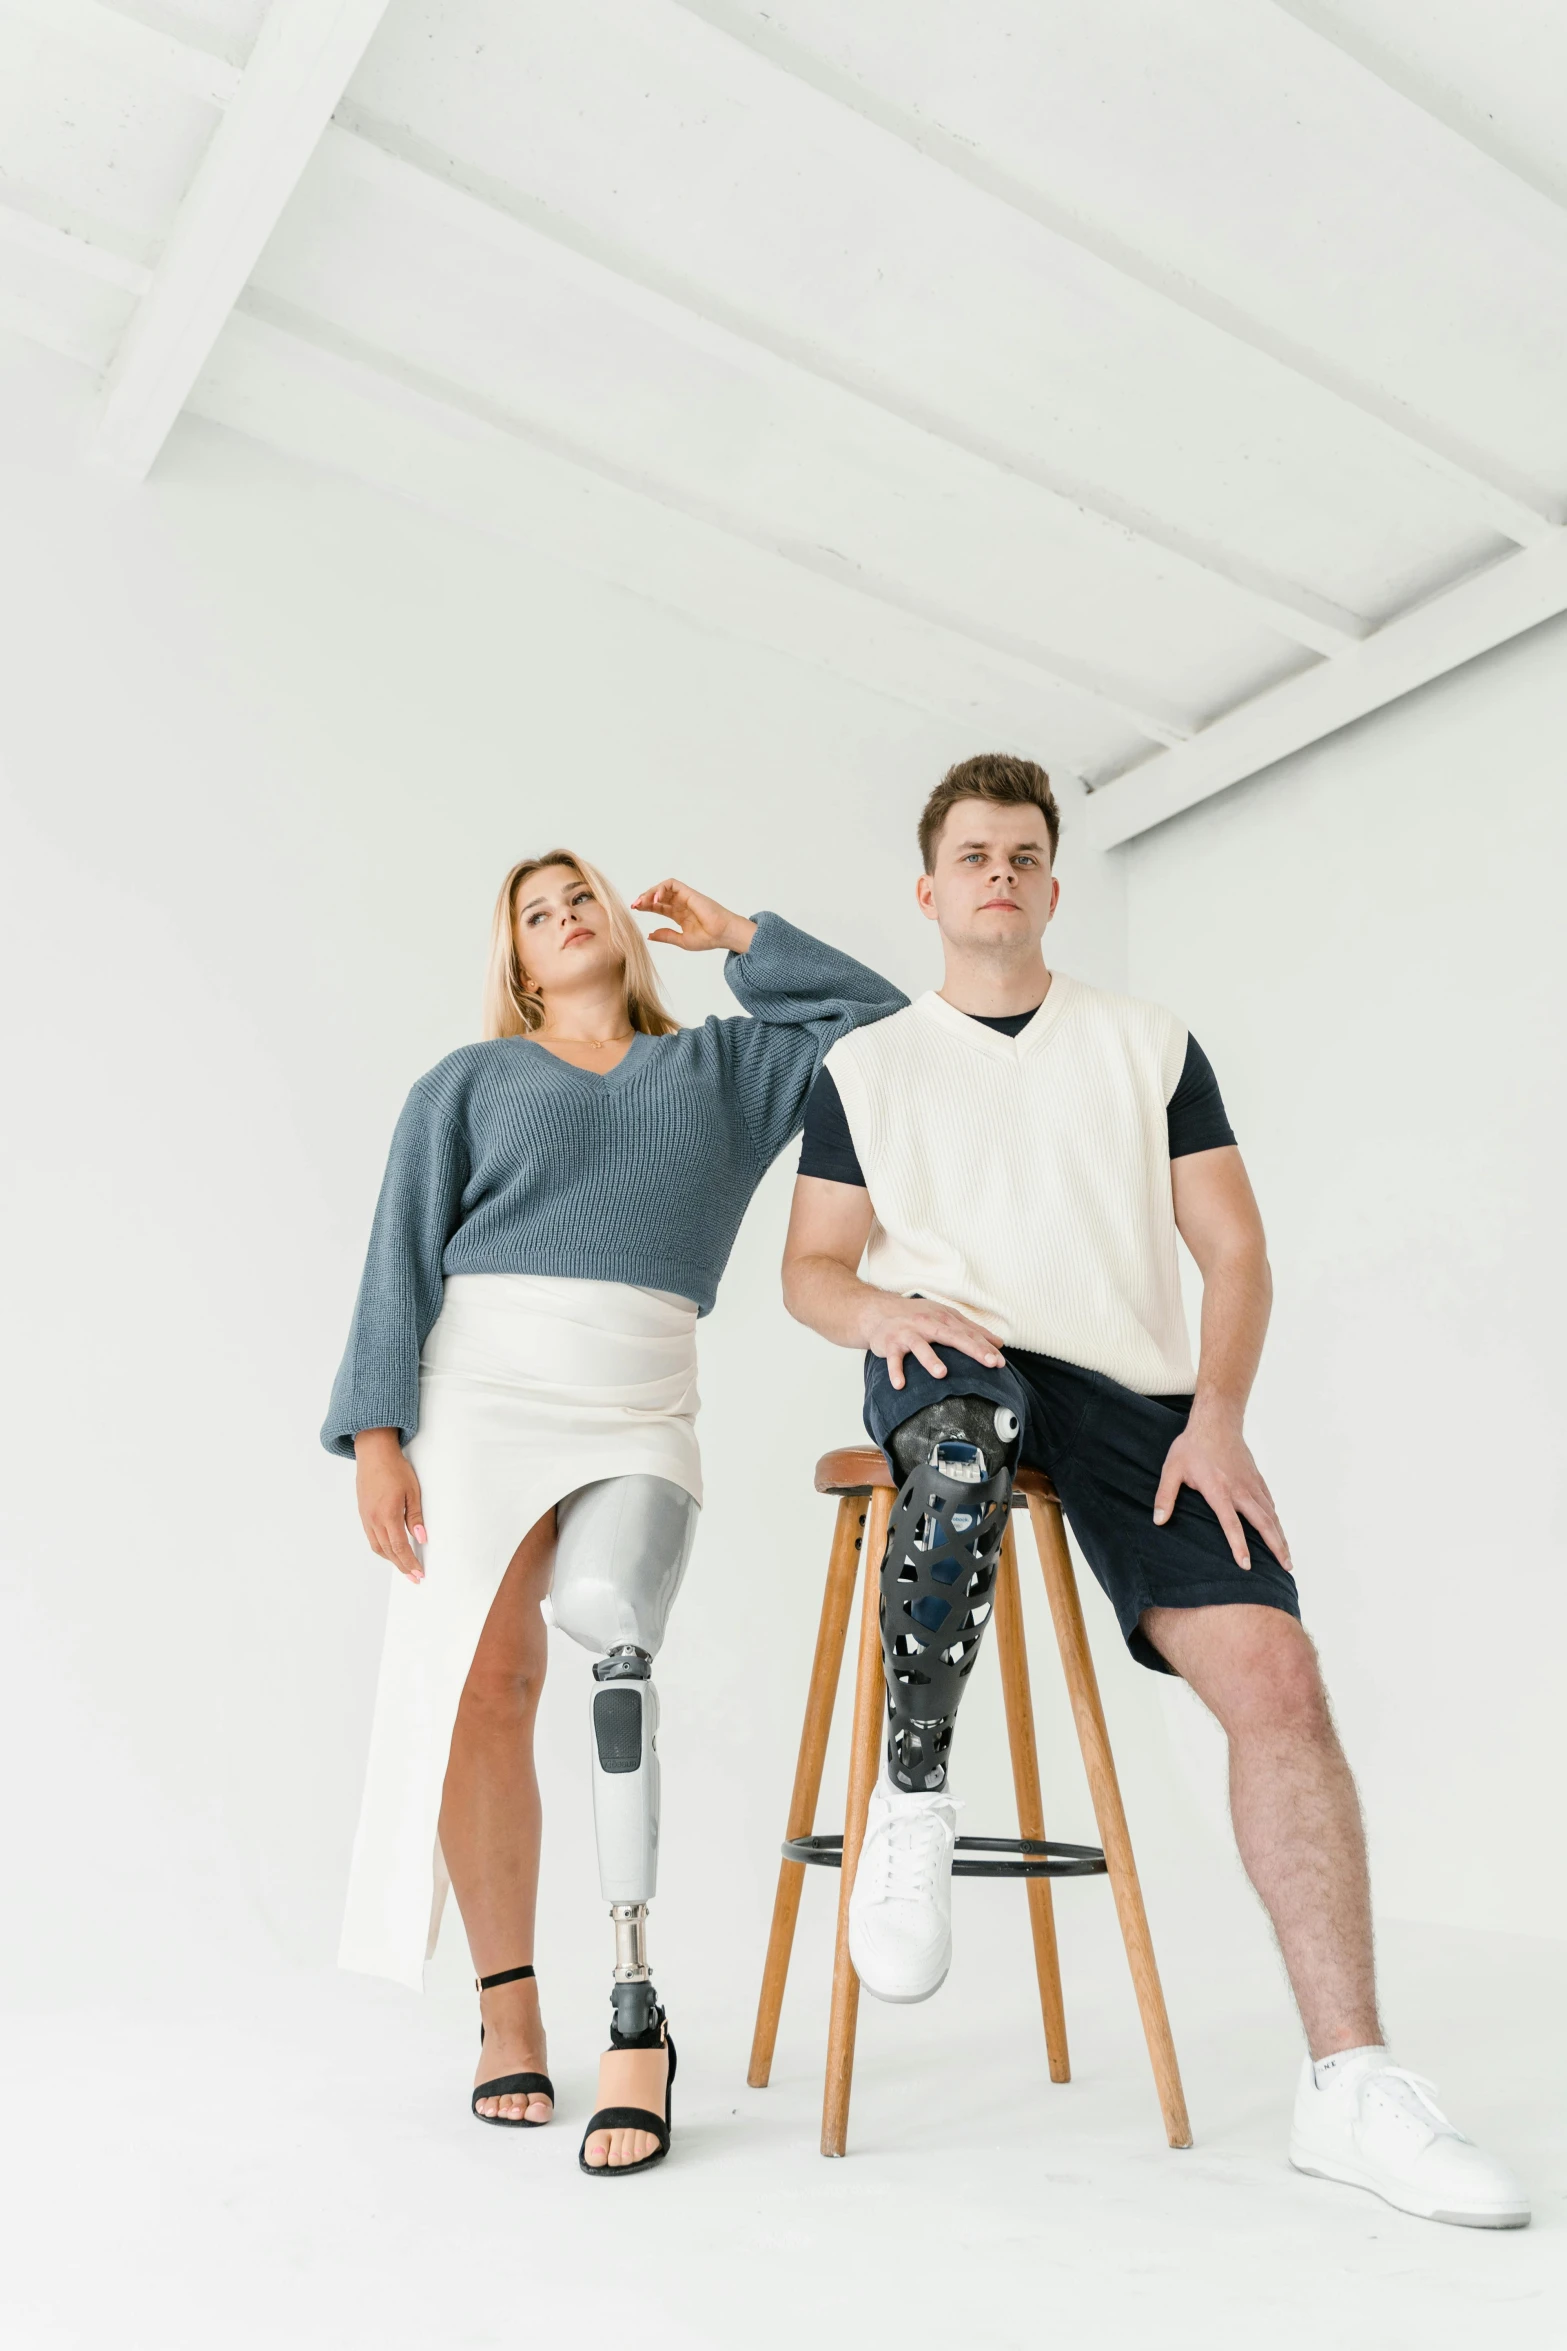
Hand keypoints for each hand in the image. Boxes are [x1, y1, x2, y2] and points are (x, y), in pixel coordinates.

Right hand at [354, 1428, 426, 1581]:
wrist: (373, 1453)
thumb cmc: (395, 1469)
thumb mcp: (412, 1491)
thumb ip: (415, 1517)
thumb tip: (421, 1538)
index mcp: (387, 1515)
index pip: (400, 1547)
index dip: (410, 1562)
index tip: (419, 1574)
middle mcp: (374, 1520)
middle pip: (389, 1551)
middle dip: (402, 1566)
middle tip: (414, 1577)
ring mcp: (366, 1518)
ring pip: (378, 1547)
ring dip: (391, 1559)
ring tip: (404, 1567)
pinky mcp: (363, 1514)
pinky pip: (372, 1538)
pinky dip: (382, 1548)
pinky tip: (391, 1550)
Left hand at [631, 878, 755, 955]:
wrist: (723, 934)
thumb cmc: (708, 938)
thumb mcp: (682, 940)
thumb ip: (666, 936)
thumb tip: (649, 935)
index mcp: (679, 916)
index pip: (659, 907)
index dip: (646, 907)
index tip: (635, 910)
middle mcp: (681, 905)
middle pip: (658, 897)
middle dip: (644, 899)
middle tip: (634, 905)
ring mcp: (685, 898)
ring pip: (663, 888)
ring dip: (650, 893)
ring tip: (642, 902)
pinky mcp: (689, 893)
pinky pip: (672, 884)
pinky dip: (661, 888)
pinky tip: (655, 900)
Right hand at [861, 1294, 1005, 1389]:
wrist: (878, 1311)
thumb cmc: (917, 1316)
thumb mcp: (946, 1317)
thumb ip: (973, 1330)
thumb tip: (1000, 1343)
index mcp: (944, 1318)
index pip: (969, 1333)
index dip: (986, 1347)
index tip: (1001, 1362)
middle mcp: (927, 1324)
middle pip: (952, 1336)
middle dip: (972, 1349)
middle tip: (989, 1363)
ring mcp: (908, 1333)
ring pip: (920, 1346)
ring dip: (930, 1359)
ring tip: (942, 1374)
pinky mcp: (890, 1344)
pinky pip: (893, 1359)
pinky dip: (895, 1371)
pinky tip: (900, 1385)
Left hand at [1152, 1404, 1291, 1571]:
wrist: (1216, 1420)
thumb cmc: (1192, 1446)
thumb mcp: (1172, 1469)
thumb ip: (1165, 1496)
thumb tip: (1158, 1521)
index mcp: (1218, 1490)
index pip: (1231, 1524)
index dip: (1239, 1546)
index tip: (1247, 1566)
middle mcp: (1240, 1489)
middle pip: (1263, 1523)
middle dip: (1276, 1546)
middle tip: (1286, 1568)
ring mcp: (1251, 1484)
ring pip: (1271, 1514)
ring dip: (1281, 1536)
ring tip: (1288, 1558)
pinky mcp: (1257, 1478)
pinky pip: (1269, 1503)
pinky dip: (1276, 1519)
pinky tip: (1279, 1531)